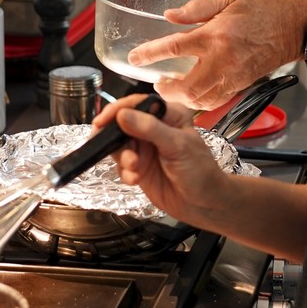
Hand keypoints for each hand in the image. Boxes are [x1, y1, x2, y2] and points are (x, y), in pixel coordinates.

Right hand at [94, 94, 236, 227]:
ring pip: (118, 145)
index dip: (118, 110)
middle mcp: (153, 127)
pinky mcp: (138, 166)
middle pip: (122, 124)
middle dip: (117, 140)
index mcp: (168, 114)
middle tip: (122, 153)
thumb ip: (150, 129)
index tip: (103, 122)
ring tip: (134, 169)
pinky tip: (135, 180)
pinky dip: (125, 172)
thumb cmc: (199, 171)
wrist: (203, 204)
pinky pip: (121, 165)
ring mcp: (145, 147)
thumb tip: (122, 115)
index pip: (137, 104)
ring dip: (122, 158)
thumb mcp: (177, 146)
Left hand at [127, 0, 306, 109]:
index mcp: (216, 35)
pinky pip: (217, 101)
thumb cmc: (266, 9)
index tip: (135, 59)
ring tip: (173, 90)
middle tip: (157, 83)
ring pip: (201, 99)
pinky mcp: (242, 84)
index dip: (151, 54)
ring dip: (182, 99)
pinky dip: (201, 102)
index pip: (174, 47)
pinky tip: (195, 94)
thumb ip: (196, 8)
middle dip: (166, 90)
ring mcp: (233, 76)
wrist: (296, 26)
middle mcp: (223, 60)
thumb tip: (170, 16)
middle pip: (186, 87)